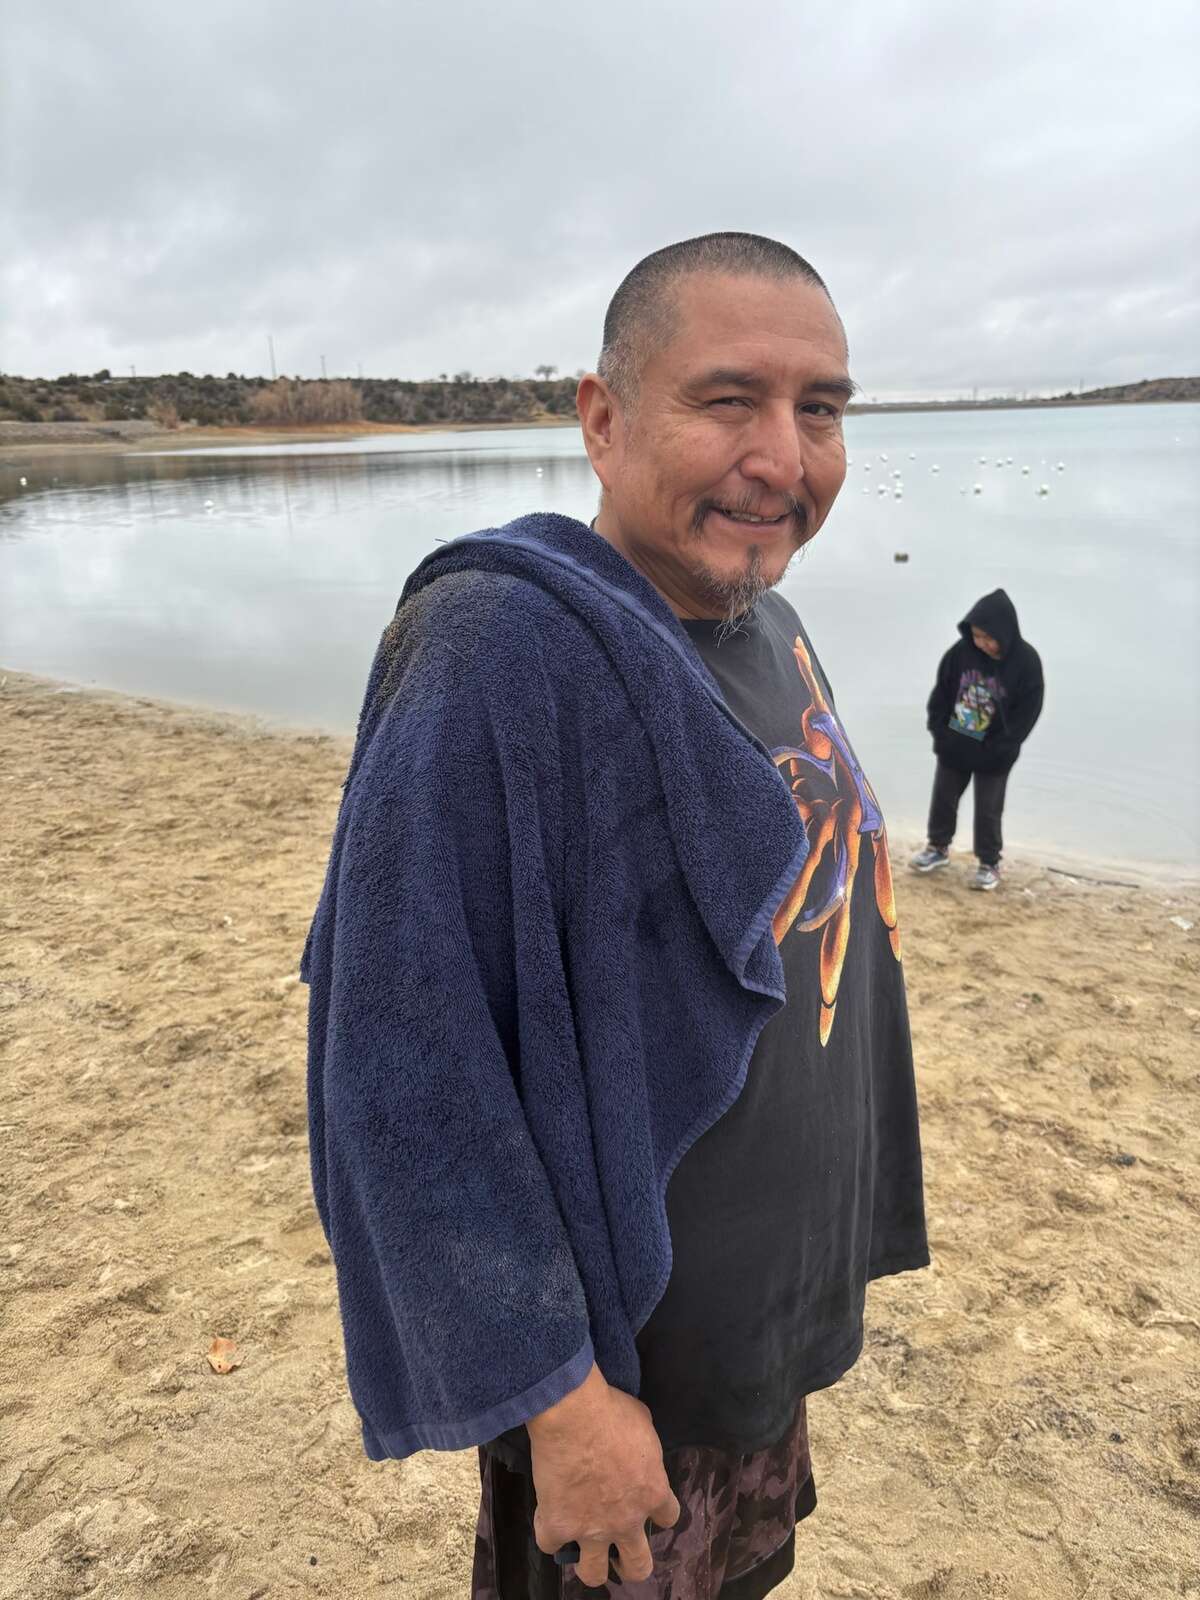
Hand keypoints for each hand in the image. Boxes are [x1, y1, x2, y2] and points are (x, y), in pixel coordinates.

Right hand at [527, 1363, 679, 1587]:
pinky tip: (547, 1518)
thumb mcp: (643, 1422)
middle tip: (621, 1552)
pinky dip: (548, 1533)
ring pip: (594, 1573)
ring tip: (584, 1555)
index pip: (669, 1517)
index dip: (657, 1514)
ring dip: (591, 1566)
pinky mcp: (559, 1526)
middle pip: (639, 1565)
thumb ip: (644, 1448)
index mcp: (652, 1492)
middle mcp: (627, 1520)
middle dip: (631, 1564)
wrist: (573, 1412)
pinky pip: (549, 1544)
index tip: (645, 1506)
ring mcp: (592, 1529)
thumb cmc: (611, 1409)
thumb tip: (637, 1447)